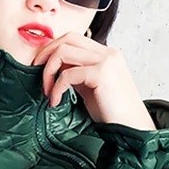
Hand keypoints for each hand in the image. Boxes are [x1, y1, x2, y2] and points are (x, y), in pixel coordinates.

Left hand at [31, 31, 154, 129]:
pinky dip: (56, 88)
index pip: (73, 39)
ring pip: (63, 51)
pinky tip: (55, 102)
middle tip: (35, 73)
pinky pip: (67, 74)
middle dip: (45, 54)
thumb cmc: (112, 114)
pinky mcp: (102, 74)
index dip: (52, 49)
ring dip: (48, 72)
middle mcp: (107, 53)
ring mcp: (106, 61)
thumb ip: (77, 75)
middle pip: (66, 38)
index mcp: (106, 55)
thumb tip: (55, 69)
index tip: (40, 68)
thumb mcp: (90, 89)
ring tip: (47, 92)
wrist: (133, 129)